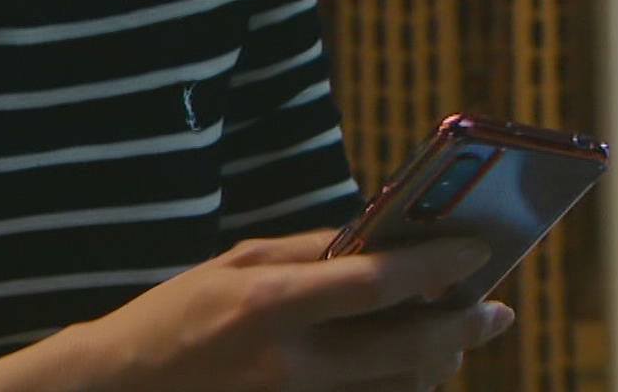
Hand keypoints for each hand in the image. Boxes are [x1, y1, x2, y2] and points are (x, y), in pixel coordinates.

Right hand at [75, 229, 513, 391]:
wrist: (120, 389)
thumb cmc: (175, 315)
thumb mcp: (233, 262)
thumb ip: (305, 252)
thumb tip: (370, 241)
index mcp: (270, 304)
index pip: (374, 282)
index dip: (433, 266)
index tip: (473, 252)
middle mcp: (289, 363)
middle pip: (404, 349)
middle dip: (461, 328)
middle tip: (496, 312)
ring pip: (396, 391)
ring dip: (438, 364)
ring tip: (455, 340)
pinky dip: (399, 390)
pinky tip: (413, 372)